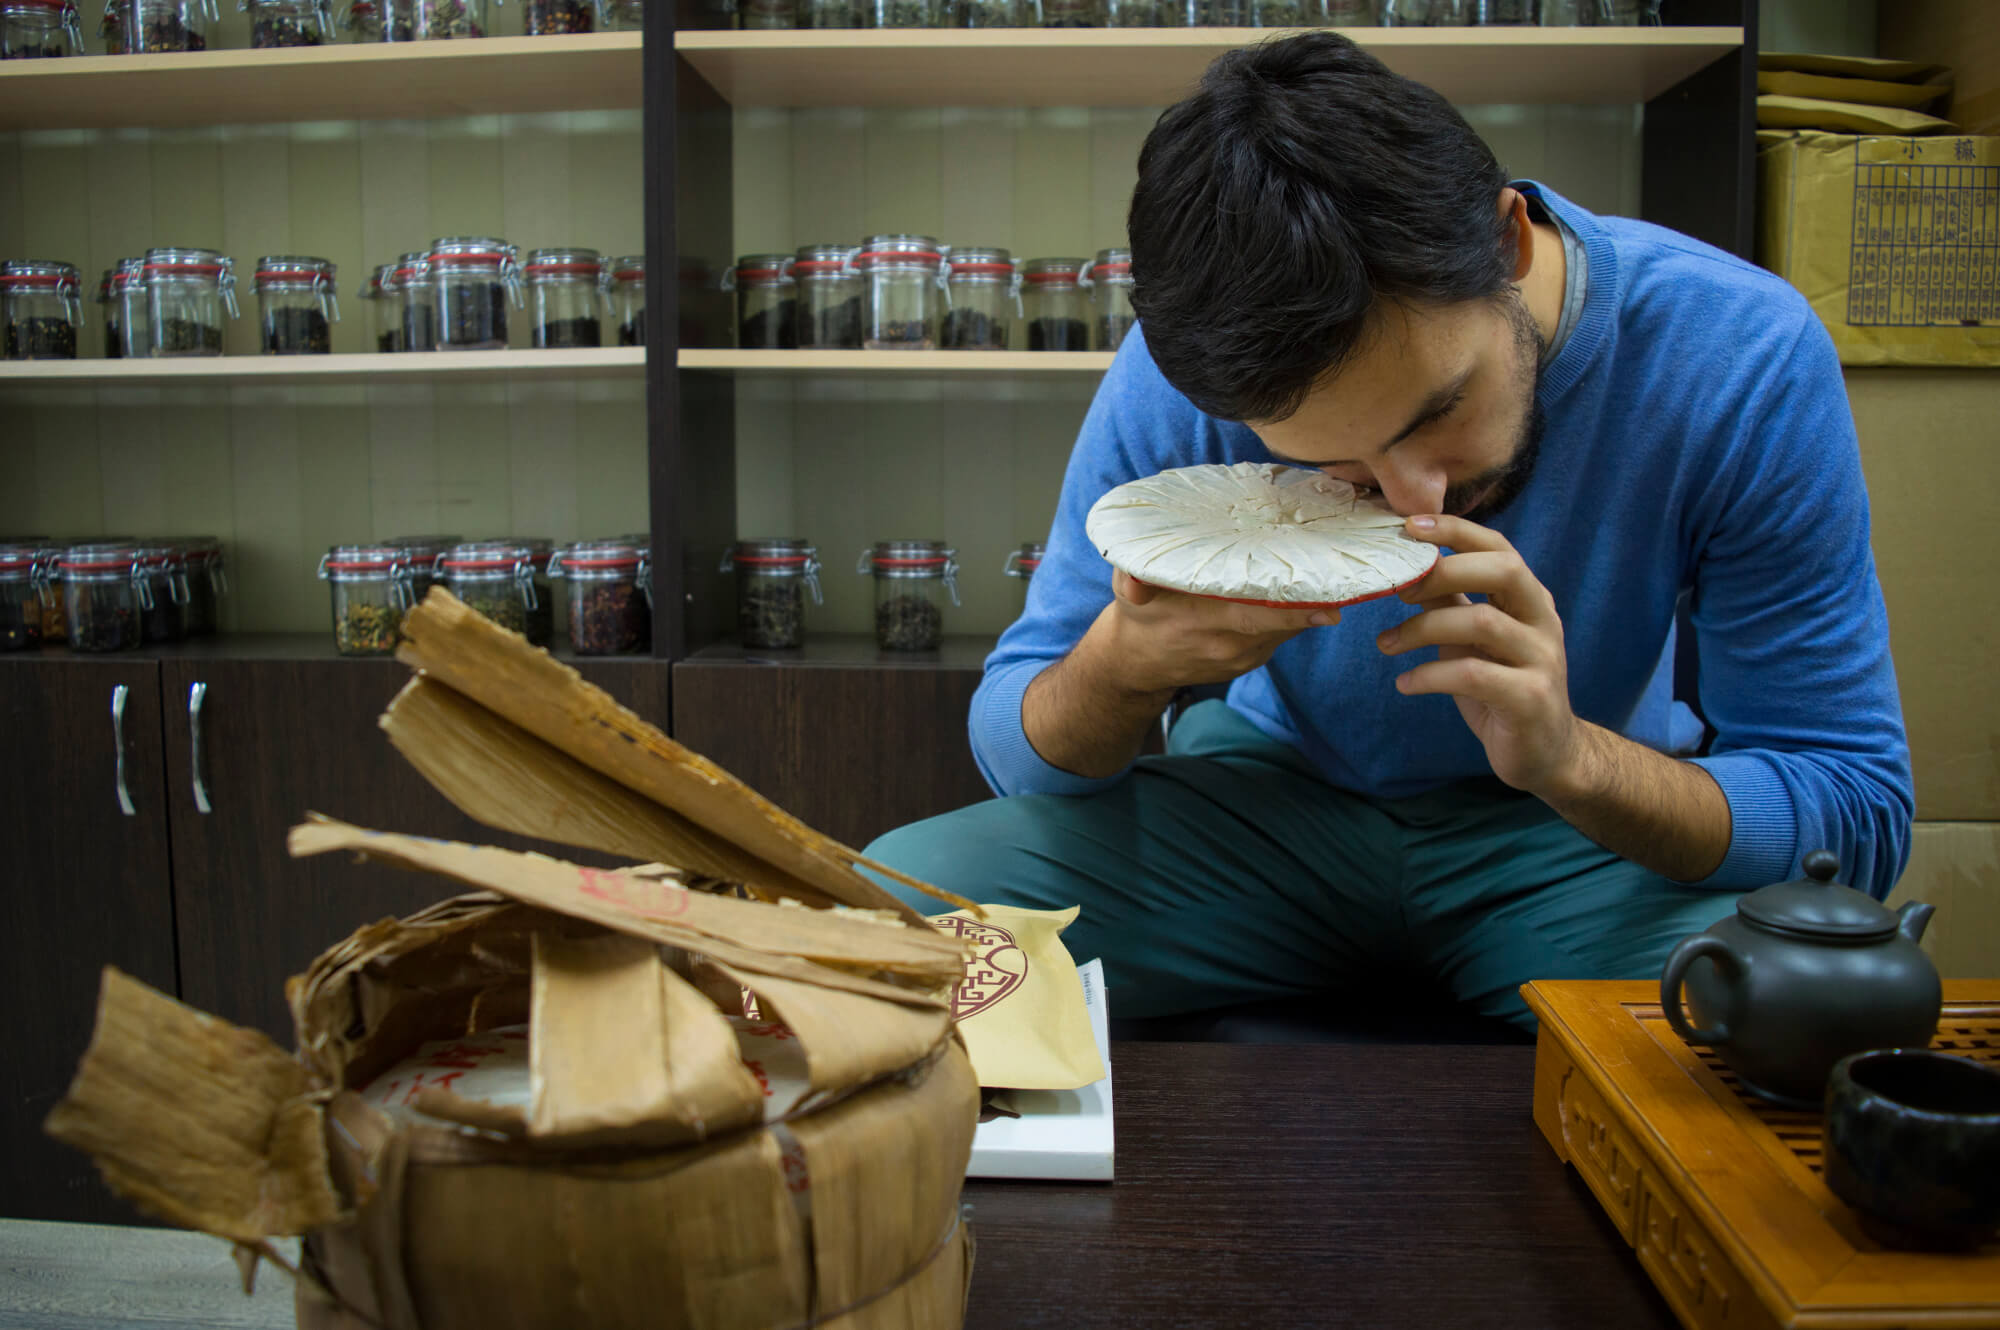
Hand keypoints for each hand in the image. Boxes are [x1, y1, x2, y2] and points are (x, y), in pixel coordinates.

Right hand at [1104, 568, 1337, 695]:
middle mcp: (1226, 645)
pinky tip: (1299, 592)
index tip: (1328, 602)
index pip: (1255, 615)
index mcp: (1199, 622)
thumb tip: (1133, 578)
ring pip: (1286, 628)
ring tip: (1324, 571)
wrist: (1137, 664)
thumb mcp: (1125, 588)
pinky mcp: (1252, 662)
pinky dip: (1292, 614)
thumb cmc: (1138, 614)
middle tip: (1341, 575)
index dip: (1293, 609)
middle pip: (1281, 621)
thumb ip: (1132, 577)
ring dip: (1304, 604)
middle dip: (1312, 601)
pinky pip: (1281, 634)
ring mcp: (1242, 658)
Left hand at [1375, 514, 1582, 795]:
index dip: (1456, 530)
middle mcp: (1542, 621)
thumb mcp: (1472, 641)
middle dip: (1443, 571)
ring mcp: (1542, 659)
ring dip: (1422, 629)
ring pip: (1482, 622)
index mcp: (1528, 599)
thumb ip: (1448, 603)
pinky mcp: (1529, 699)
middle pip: (1502, 571)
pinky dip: (1430, 675)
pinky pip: (1473, 675)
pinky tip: (1406, 684)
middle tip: (1397, 589)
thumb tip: (1406, 568)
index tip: (1409, 526)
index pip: (1499, 547)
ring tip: (1385, 644)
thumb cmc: (1503, 689)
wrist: (1546, 753)